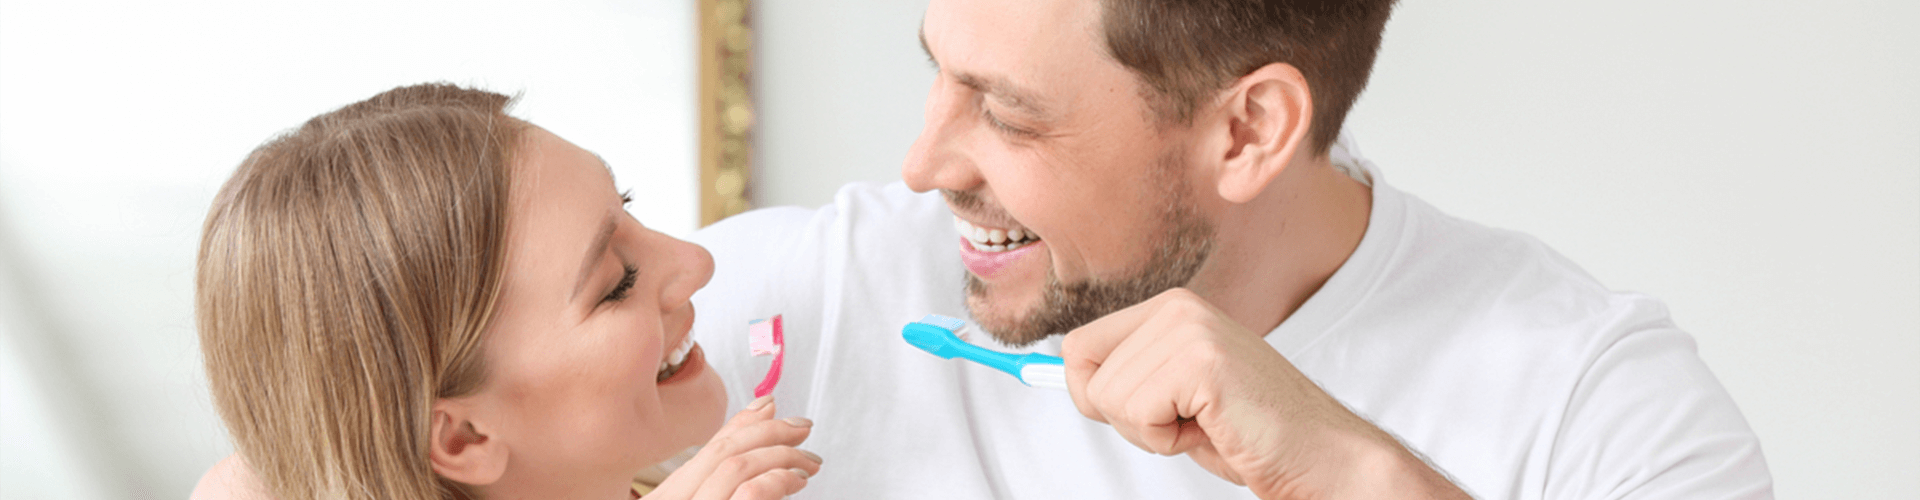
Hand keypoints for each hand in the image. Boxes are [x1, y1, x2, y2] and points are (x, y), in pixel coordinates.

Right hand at [647, 396, 823, 499]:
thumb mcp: (711, 499)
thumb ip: (727, 476)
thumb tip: (761, 426)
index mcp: (668, 498)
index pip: (707, 451)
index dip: (743, 422)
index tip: (772, 406)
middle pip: (721, 451)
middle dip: (768, 432)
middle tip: (803, 428)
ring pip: (735, 466)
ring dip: (779, 456)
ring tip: (808, 463)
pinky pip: (748, 491)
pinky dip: (776, 479)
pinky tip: (795, 481)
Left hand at [1060, 288, 1465, 498]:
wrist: (1320, 457)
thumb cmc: (1250, 434)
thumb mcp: (1173, 395)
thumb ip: (1124, 374)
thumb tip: (1053, 370)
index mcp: (1170, 308)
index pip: (1077, 347)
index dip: (1097, 396)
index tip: (1151, 411)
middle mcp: (1178, 306)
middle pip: (1083, 372)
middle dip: (1127, 418)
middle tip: (1187, 422)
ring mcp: (1191, 329)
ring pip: (1107, 397)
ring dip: (1152, 432)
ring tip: (1207, 424)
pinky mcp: (1202, 361)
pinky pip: (1136, 412)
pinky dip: (1167, 440)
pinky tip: (1213, 428)